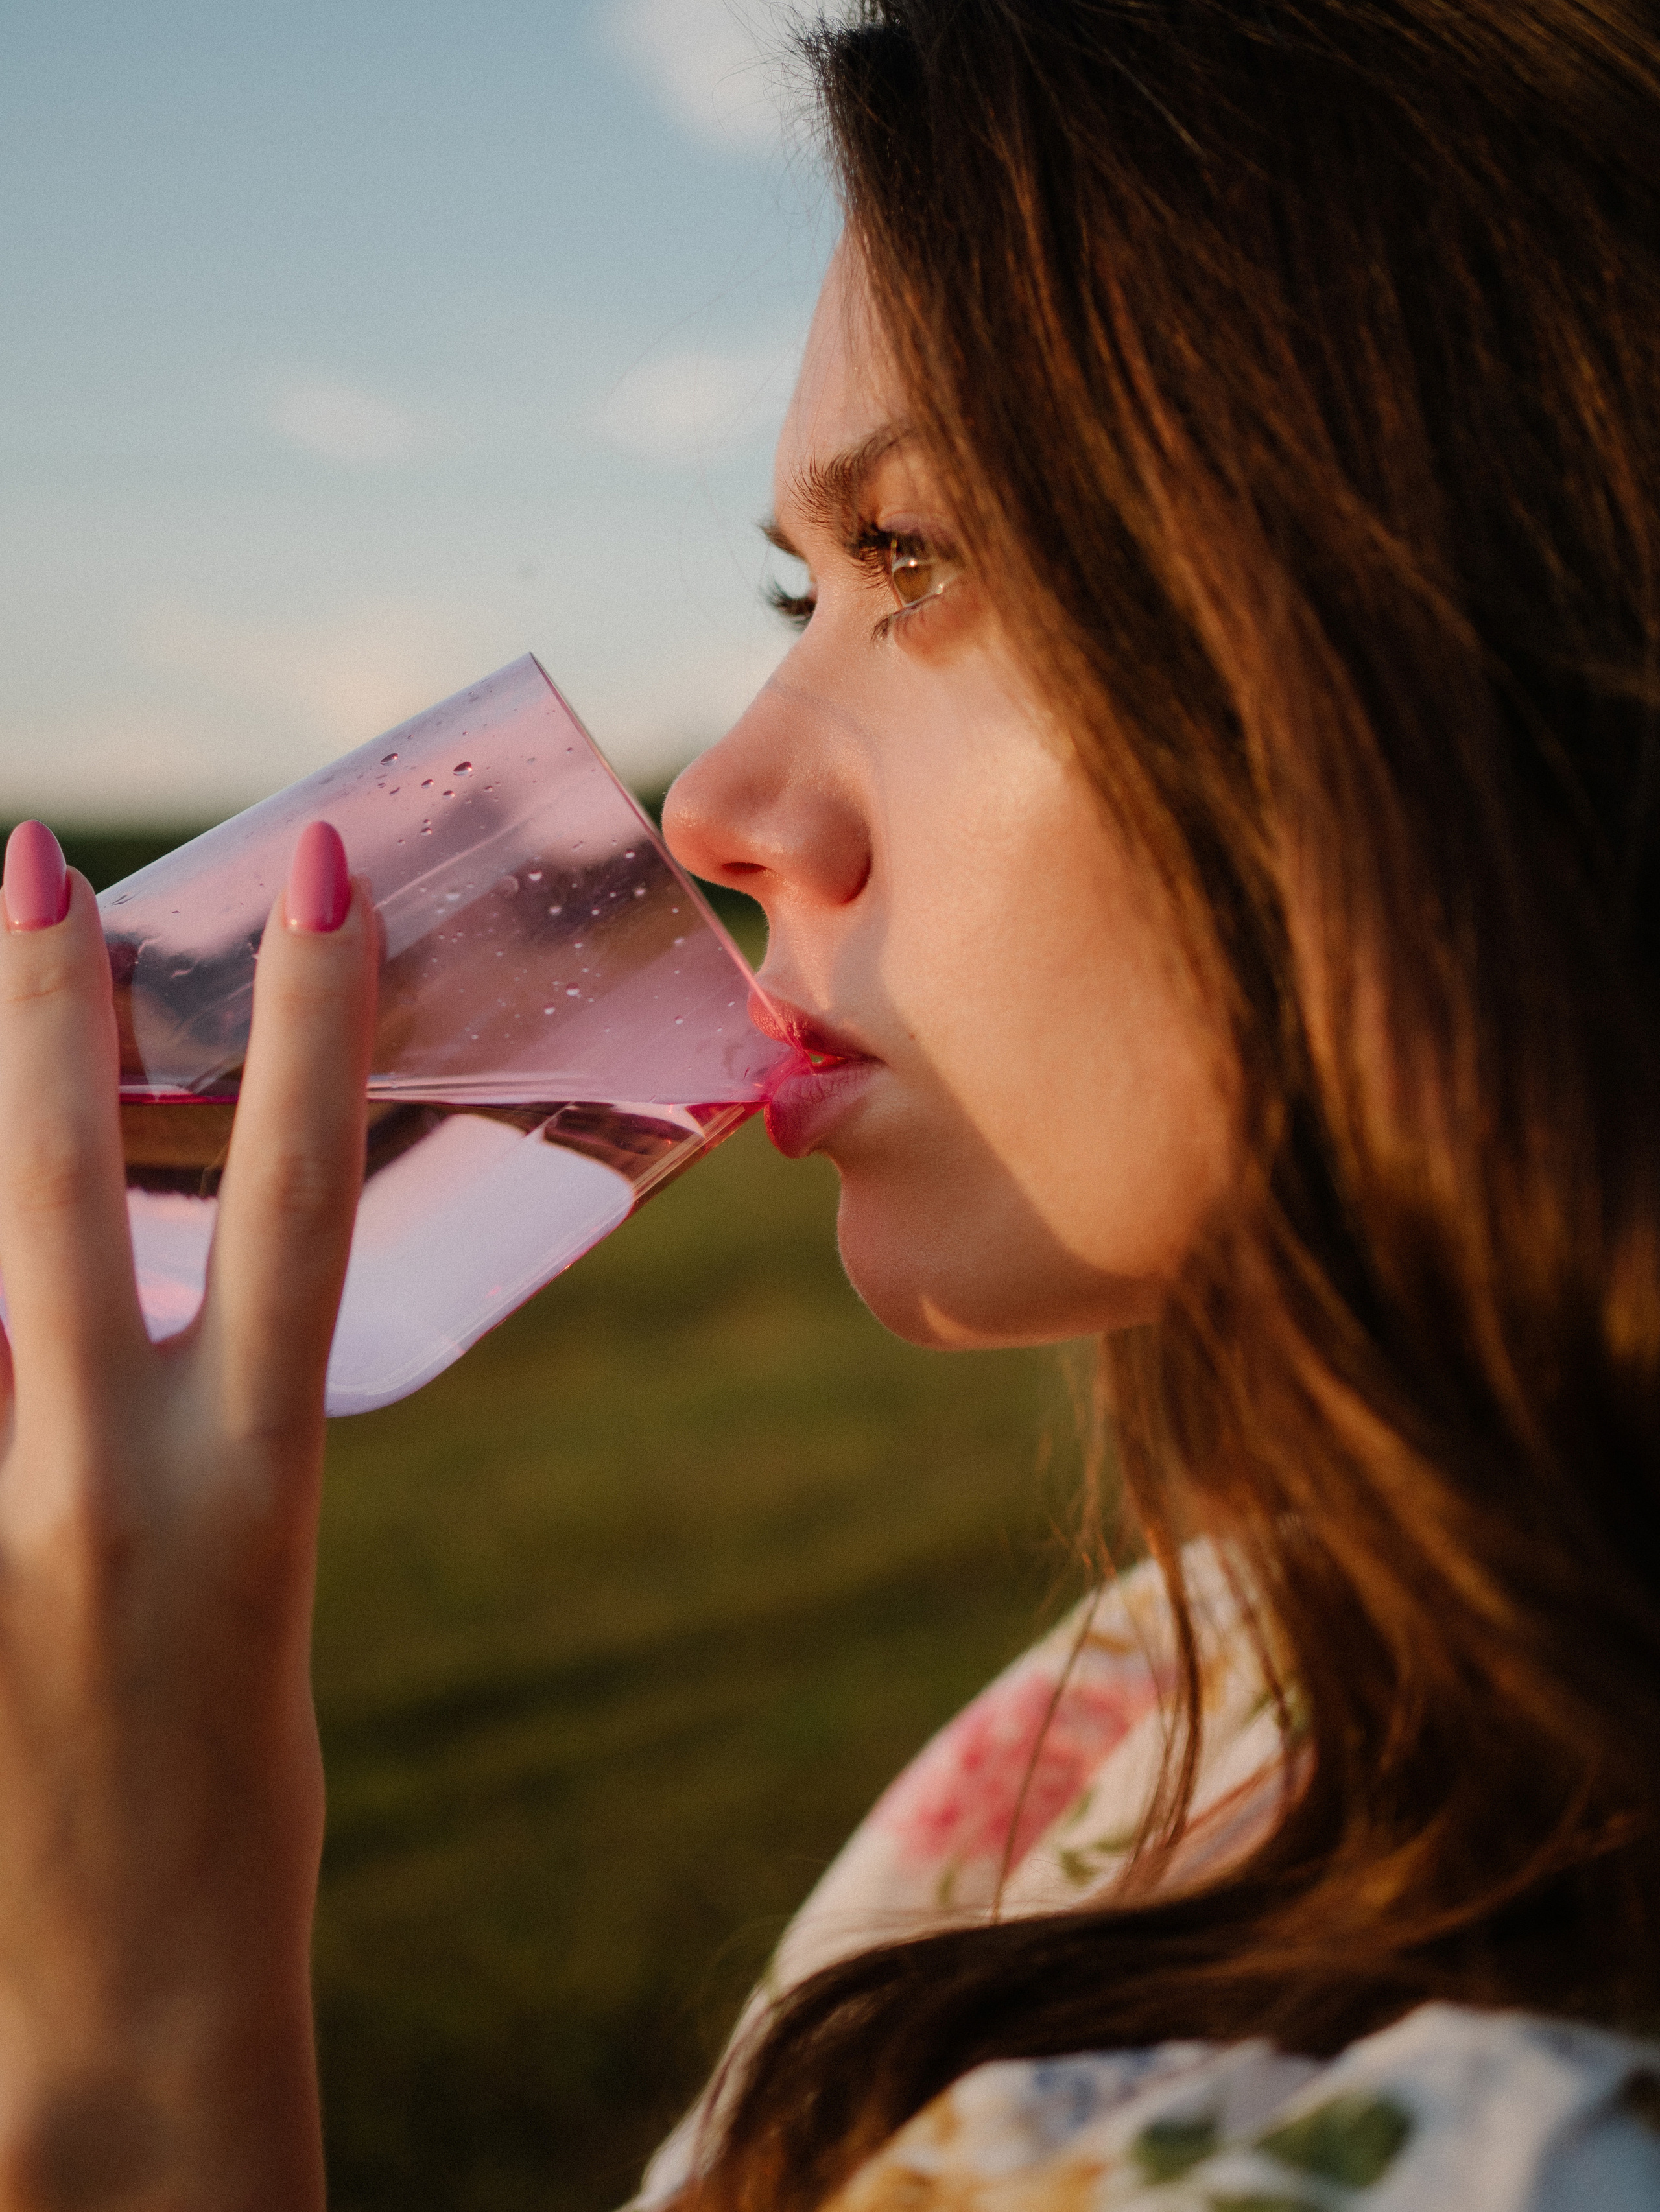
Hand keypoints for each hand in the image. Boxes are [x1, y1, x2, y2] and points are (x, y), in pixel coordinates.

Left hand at [0, 820, 375, 2210]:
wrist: (118, 2002)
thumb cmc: (222, 1782)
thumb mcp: (244, 1573)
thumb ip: (164, 1417)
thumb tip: (58, 1276)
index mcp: (249, 1488)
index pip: (302, 1204)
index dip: (311, 1022)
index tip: (312, 872)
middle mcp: (98, 1496)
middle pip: (59, 1195)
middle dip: (39, 1011)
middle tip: (23, 861)